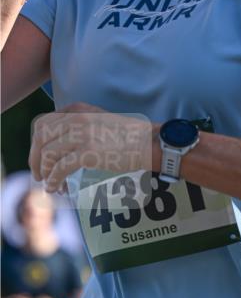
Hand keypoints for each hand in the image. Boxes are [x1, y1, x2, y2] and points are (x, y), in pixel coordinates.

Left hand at [29, 102, 156, 192]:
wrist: (148, 143)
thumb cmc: (128, 136)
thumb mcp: (99, 120)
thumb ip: (79, 125)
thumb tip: (61, 144)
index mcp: (76, 110)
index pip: (43, 124)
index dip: (36, 143)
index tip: (39, 158)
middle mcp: (75, 119)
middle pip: (41, 138)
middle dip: (35, 159)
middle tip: (39, 174)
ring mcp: (81, 135)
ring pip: (48, 154)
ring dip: (45, 172)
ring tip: (49, 184)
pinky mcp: (88, 153)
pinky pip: (60, 167)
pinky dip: (54, 180)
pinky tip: (56, 188)